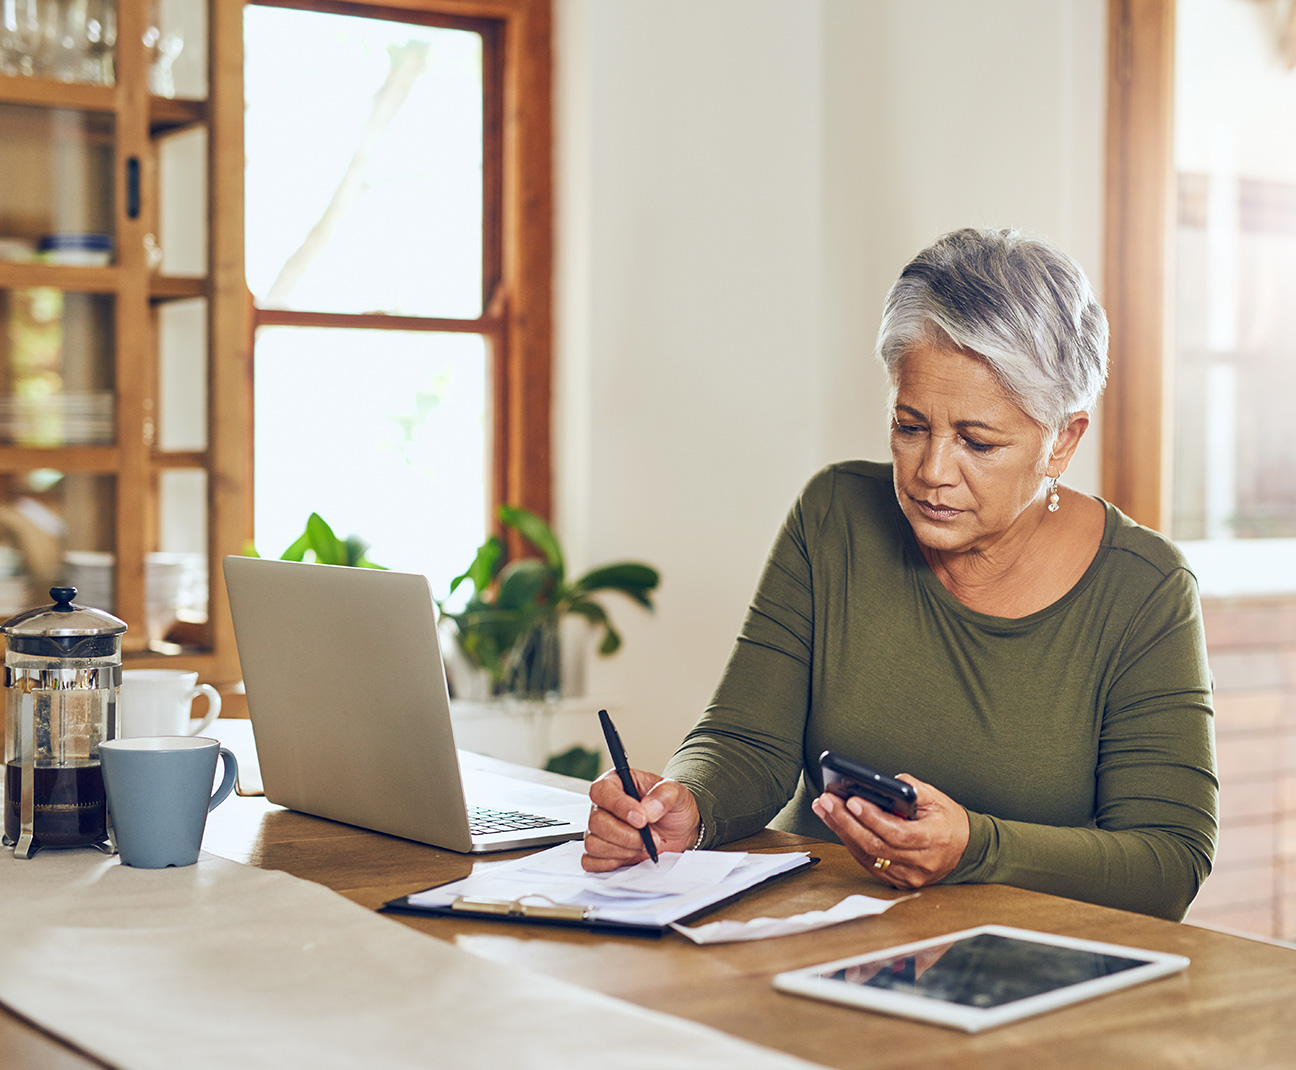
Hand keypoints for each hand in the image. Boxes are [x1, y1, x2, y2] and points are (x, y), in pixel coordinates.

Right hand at [581, 769, 700, 871]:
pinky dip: (613, 863)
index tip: (642, 819)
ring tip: (644, 845)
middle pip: (596, 821)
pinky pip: (592, 862)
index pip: (601, 791)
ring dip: (623, 850)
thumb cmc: (672, 807)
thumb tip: (648, 808)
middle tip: (650, 837)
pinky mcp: (600, 853)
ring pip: (593, 843)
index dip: (619, 806)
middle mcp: (603, 806)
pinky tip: (632, 855)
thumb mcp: (676, 793)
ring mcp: (599, 830)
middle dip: (626, 835)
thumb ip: (664, 795)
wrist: (678, 831)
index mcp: (615, 783)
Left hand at [811, 773, 968, 889]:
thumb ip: (911, 788)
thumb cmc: (949, 821)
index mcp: (933, 840)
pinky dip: (851, 843)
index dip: (871, 817)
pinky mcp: (898, 882)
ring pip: (868, 856)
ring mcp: (908, 877)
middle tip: (827, 801)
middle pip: (876, 846)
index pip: (897, 833)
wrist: (966, 850)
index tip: (852, 800)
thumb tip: (880, 782)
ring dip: (842, 831)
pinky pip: (869, 863)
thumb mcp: (937, 798)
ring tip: (825, 809)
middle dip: (846, 821)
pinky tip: (838, 825)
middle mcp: (920, 864)